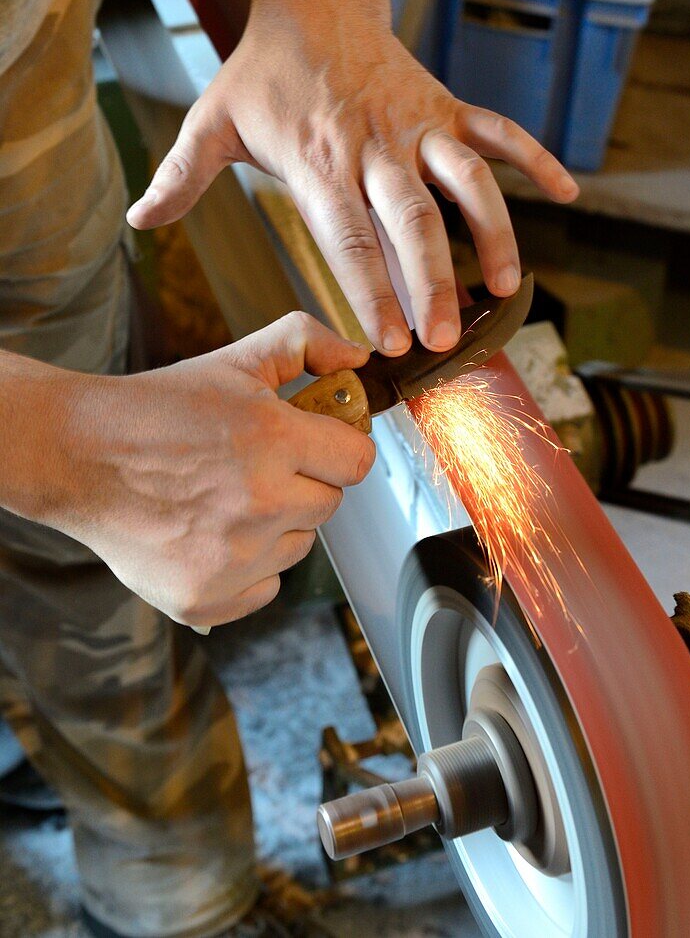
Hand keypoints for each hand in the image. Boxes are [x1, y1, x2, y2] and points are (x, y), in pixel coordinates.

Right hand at [47, 314, 373, 626]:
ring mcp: (231, 559)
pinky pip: (266, 588)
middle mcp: (259, 504)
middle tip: (255, 464)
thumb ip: (305, 343)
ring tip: (224, 497)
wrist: (76, 454)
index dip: (337, 447)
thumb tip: (359, 361)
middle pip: (329, 505)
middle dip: (303, 482)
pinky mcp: (204, 598)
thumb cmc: (158, 408)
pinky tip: (209, 534)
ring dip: (276, 526)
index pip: (358, 461)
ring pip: (298, 547)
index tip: (314, 442)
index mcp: (273, 439)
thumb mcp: (235, 360)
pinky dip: (248, 568)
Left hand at [127, 0, 577, 356]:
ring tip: (508, 284)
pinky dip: (533, 159)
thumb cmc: (263, 72)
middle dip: (432, 281)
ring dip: (491, 232)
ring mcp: (418, 126)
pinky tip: (567, 192)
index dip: (370, 290)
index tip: (387, 342)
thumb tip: (137, 221)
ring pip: (466, 181)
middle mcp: (375, 148)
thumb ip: (180, 175)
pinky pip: (499, 133)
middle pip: (410, 221)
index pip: (349, 238)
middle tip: (446, 337)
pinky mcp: (447, 109)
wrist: (314, 0)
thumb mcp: (212, 121)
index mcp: (320, 162)